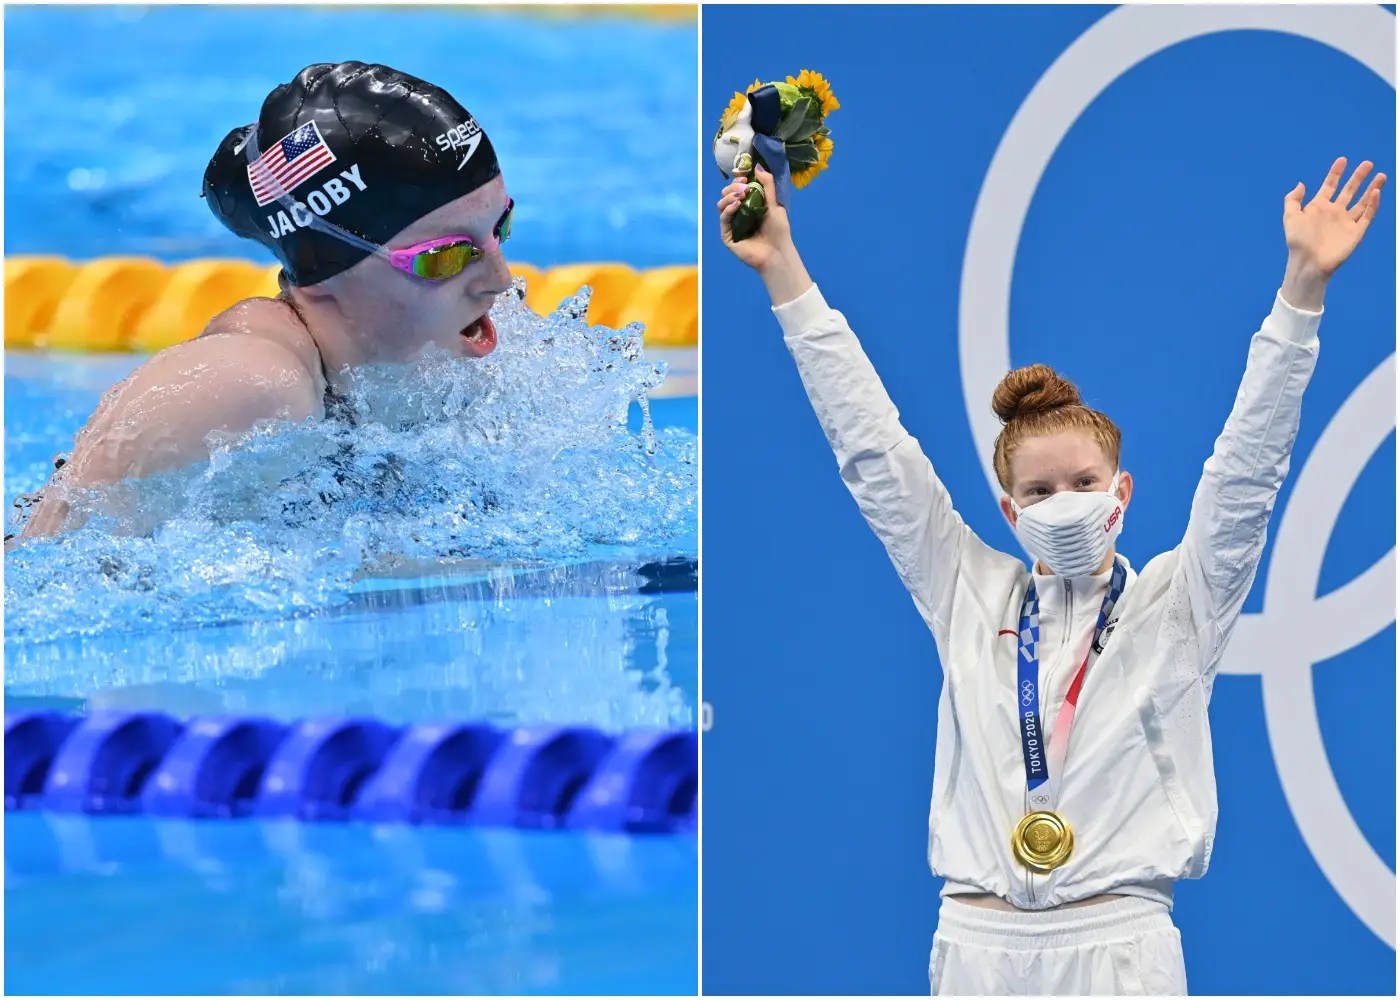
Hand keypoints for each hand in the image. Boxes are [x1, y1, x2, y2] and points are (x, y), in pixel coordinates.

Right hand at [718, 165, 794, 270]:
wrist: (777, 253)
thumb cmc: (778, 231)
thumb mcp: (775, 204)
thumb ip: (767, 185)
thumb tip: (757, 166)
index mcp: (749, 205)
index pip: (738, 189)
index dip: (738, 180)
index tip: (744, 175)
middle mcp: (738, 213)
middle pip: (727, 195)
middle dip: (733, 187)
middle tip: (744, 186)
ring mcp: (732, 224)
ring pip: (721, 205)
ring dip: (729, 196)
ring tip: (741, 194)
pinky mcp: (727, 235)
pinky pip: (723, 218)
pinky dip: (728, 209)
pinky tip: (737, 204)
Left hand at [1283, 158, 1385, 276]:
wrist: (1308, 262)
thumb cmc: (1297, 241)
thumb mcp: (1290, 217)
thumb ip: (1293, 200)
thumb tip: (1300, 183)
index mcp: (1319, 207)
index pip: (1330, 186)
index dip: (1336, 173)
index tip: (1342, 160)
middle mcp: (1335, 212)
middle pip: (1350, 190)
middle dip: (1358, 177)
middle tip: (1368, 163)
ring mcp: (1346, 221)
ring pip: (1363, 201)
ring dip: (1372, 188)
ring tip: (1381, 175)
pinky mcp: (1356, 232)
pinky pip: (1367, 216)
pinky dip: (1373, 204)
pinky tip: (1376, 192)